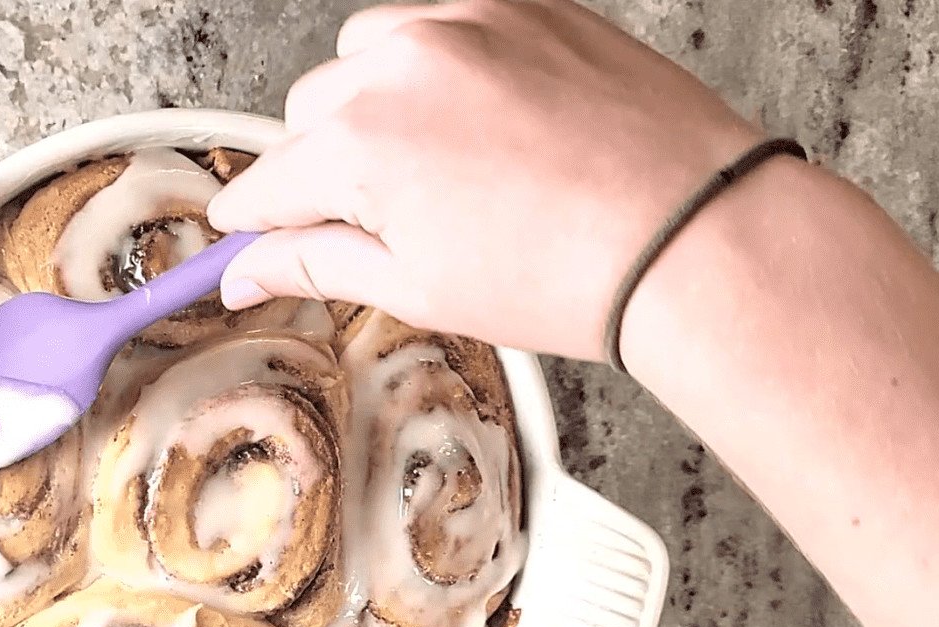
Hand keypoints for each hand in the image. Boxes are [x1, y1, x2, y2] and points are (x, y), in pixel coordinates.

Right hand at [207, 0, 762, 360]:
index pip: (268, 181)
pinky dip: (434, 64)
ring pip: (367, 53)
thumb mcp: (419, 288)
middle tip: (374, 219)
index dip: (253, 221)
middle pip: (311, 112)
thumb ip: (317, 264)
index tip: (248, 236)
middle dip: (324, 166)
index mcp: (361, 143)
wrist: (691, 234)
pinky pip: (439, 22)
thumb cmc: (568, 273)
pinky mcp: (521, 3)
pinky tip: (477, 120)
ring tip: (431, 165)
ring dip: (372, 103)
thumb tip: (249, 270)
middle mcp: (401, 64)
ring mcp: (465, 22)